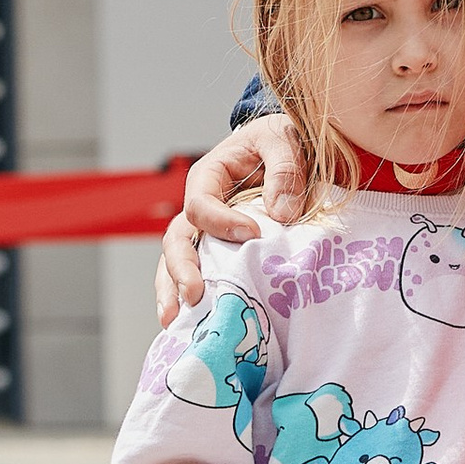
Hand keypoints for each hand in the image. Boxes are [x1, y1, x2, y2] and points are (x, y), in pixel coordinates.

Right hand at [155, 117, 305, 320]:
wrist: (290, 149)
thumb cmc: (281, 141)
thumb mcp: (285, 138)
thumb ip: (285, 169)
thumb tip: (282, 213)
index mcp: (209, 176)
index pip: (201, 204)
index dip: (221, 221)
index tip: (252, 234)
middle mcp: (200, 208)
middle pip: (178, 240)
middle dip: (182, 269)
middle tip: (195, 295)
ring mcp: (207, 233)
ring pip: (178, 263)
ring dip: (174, 291)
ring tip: (176, 322)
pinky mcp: (221, 252)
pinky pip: (201, 274)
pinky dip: (192, 299)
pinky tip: (191, 325)